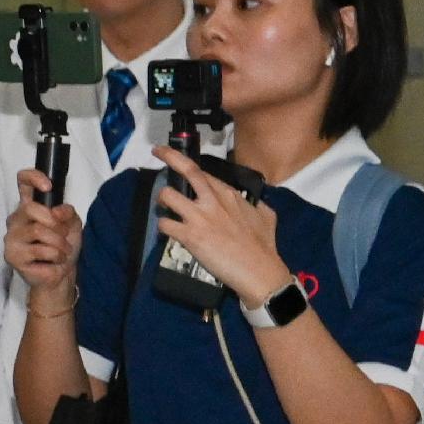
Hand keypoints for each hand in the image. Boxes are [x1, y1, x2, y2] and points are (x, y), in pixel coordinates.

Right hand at [3, 165, 81, 298]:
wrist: (62, 275)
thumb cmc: (64, 247)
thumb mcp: (72, 224)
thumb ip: (67, 212)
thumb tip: (57, 211)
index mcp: (29, 207)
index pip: (23, 182)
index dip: (33, 177)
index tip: (48, 186)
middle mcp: (16, 219)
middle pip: (31, 208)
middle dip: (55, 224)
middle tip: (63, 236)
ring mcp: (11, 238)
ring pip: (38, 231)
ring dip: (59, 243)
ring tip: (62, 252)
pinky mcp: (12, 255)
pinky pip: (39, 250)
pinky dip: (55, 256)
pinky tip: (53, 262)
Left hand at [153, 161, 289, 301]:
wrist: (259, 271)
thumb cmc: (264, 246)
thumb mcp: (266, 216)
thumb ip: (256, 205)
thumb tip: (254, 204)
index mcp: (229, 195)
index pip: (203, 172)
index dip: (187, 163)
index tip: (176, 158)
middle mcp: (213, 201)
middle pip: (187, 171)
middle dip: (169, 157)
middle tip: (156, 152)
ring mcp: (200, 217)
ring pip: (168, 195)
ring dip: (161, 199)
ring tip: (163, 207)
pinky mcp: (190, 237)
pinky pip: (165, 225)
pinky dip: (162, 226)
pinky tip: (167, 230)